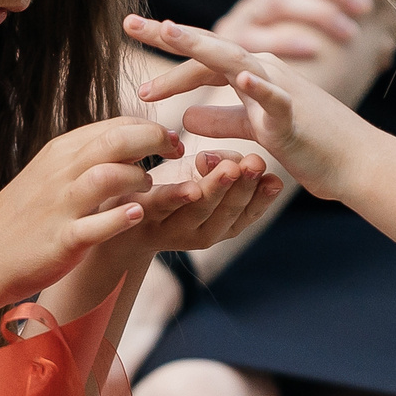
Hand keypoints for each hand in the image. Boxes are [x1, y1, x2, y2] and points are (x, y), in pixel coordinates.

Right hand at [0, 117, 185, 318]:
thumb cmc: (21, 219)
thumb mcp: (50, 176)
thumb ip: (86, 158)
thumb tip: (130, 147)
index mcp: (61, 152)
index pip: (116, 125)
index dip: (151, 129)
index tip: (171, 142)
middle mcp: (61, 172)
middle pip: (118, 140)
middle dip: (156, 141)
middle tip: (178, 153)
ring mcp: (60, 207)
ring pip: (110, 175)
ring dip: (139, 179)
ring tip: (149, 190)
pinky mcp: (61, 241)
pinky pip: (97, 224)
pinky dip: (121, 217)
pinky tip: (136, 216)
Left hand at [118, 149, 282, 256]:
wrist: (120, 214)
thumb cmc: (169, 191)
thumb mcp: (203, 176)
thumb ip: (222, 166)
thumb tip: (233, 163)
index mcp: (220, 224)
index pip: (247, 214)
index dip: (262, 200)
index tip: (275, 180)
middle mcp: (199, 233)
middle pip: (227, 213)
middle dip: (243, 189)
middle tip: (256, 164)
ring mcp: (170, 228)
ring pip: (199, 211)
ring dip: (217, 190)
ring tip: (231, 169)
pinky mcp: (143, 215)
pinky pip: (163, 206)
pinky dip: (177, 197)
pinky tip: (190, 189)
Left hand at [124, 16, 376, 201]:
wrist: (354, 163)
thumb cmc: (308, 144)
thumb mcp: (255, 131)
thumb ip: (223, 121)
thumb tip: (186, 120)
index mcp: (250, 74)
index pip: (201, 60)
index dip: (167, 52)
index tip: (130, 38)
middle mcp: (263, 71)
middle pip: (209, 49)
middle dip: (169, 36)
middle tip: (128, 22)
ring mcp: (280, 90)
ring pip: (235, 61)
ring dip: (201, 47)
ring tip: (169, 32)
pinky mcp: (295, 115)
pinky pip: (274, 98)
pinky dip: (258, 87)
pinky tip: (241, 77)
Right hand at [214, 0, 375, 60]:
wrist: (246, 78)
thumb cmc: (295, 51)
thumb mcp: (310, 23)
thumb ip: (340, 14)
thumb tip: (389, 26)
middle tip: (364, 6)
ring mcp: (245, 17)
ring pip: (278, 0)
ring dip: (318, 13)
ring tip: (349, 33)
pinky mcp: (237, 45)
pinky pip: (258, 36)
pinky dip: (288, 40)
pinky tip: (314, 49)